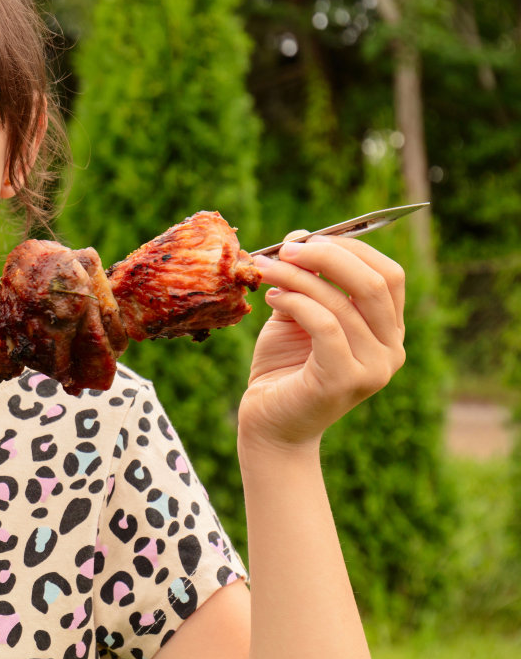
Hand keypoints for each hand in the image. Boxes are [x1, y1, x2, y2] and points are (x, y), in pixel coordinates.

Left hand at [240, 233, 406, 452]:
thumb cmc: (283, 368)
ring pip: (342, 302)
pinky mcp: (345, 380)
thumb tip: (301, 234)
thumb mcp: (296, 314)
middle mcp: (391, 350)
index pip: (388, 275)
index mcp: (388, 331)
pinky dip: (296, 303)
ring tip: (265, 272)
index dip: (349, 249)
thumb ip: (305, 279)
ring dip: (297, 278)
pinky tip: (270, 300)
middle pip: (374, 282)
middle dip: (326, 256)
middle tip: (285, 250)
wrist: (268, 424)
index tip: (304, 240)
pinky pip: (325, 325)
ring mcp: (373, 368)